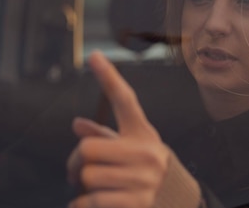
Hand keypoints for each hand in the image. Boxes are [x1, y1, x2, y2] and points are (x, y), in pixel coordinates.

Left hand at [66, 51, 169, 207]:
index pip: (124, 100)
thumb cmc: (141, 169)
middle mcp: (146, 153)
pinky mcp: (135, 204)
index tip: (94, 55)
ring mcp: (142, 180)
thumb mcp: (128, 148)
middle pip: (87, 149)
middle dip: (75, 162)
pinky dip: (83, 204)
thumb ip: (103, 136)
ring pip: (86, 177)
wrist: (172, 200)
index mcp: (142, 133)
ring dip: (82, 186)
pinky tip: (96, 202)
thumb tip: (77, 124)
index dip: (108, 77)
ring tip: (94, 187)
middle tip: (77, 170)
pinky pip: (88, 202)